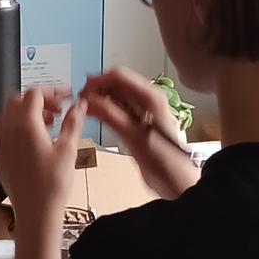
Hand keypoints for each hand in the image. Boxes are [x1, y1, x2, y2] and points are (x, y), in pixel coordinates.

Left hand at [0, 86, 83, 235]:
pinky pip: (6, 131)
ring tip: (50, 123)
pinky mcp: (1, 156)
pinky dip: (20, 126)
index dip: (52, 90)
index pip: (34, 93)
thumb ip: (73, 122)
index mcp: (25, 124)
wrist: (35, 213)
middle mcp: (8, 130)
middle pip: (19, 100)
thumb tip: (80, 104)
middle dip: (39, 99)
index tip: (67, 96)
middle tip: (59, 108)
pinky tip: (38, 140)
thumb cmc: (54, 183)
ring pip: (10, 114)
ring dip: (28, 111)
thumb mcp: (68, 149)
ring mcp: (2, 143)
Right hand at [80, 68, 200, 198]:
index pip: (118, 76)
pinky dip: (105, 109)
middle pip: (116, 83)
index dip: (97, 82)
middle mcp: (148, 98)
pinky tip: (96, 116)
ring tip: (86, 110)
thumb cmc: (165, 162)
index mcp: (151, 97)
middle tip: (81, 103)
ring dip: (100, 100)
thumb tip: (89, 100)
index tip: (82, 93)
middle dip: (97, 90)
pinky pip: (118, 107)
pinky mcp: (138, 121)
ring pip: (115, 95)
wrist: (177, 181)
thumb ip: (111, 116)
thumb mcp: (134, 137)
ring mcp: (143, 109)